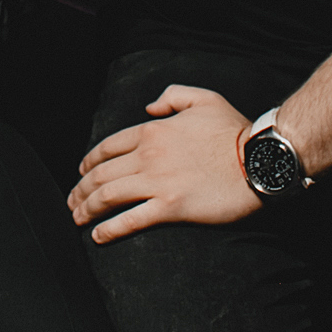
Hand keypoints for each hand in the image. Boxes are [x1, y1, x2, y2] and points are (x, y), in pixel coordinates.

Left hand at [67, 85, 260, 239]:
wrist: (259, 160)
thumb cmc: (235, 131)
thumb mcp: (203, 99)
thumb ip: (172, 95)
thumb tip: (149, 106)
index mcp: (153, 131)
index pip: (108, 147)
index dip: (90, 162)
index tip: (82, 173)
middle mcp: (149, 156)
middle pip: (102, 174)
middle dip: (81, 189)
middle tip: (72, 202)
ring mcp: (158, 182)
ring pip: (109, 196)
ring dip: (87, 209)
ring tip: (78, 219)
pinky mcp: (171, 207)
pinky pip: (131, 220)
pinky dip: (110, 228)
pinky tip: (99, 235)